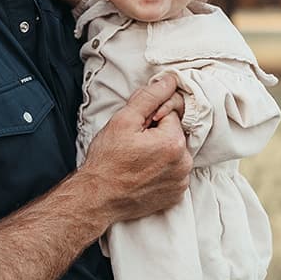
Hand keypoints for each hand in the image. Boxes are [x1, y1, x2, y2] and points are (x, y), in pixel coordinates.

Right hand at [81, 72, 191, 223]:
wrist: (97, 198)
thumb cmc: (106, 161)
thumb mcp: (123, 120)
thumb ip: (149, 97)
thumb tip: (170, 81)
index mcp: (173, 142)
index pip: (171, 115)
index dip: (151, 119)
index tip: (135, 132)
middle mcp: (183, 164)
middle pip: (175, 135)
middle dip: (157, 136)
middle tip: (134, 147)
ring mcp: (181, 182)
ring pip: (175, 154)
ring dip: (161, 154)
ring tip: (137, 162)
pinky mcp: (176, 195)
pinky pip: (174, 173)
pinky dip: (162, 171)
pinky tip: (143, 174)